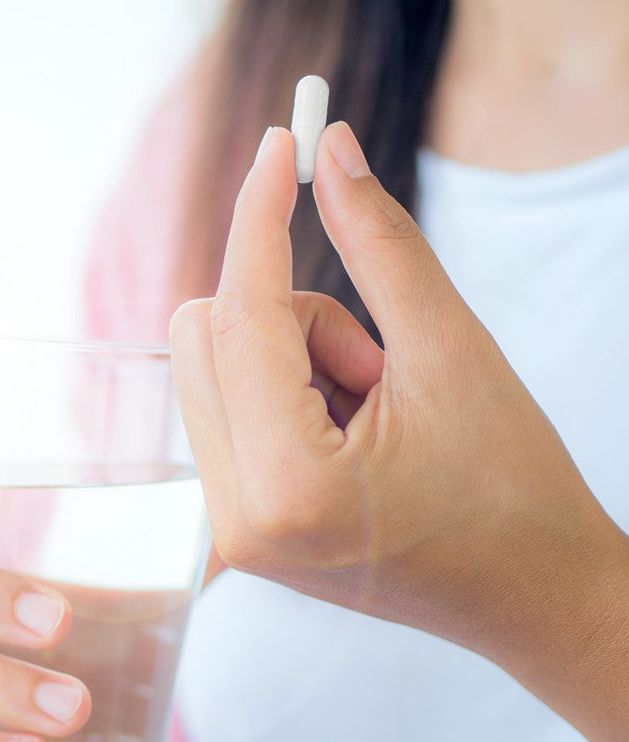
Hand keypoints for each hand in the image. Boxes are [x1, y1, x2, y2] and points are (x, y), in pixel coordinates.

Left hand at [169, 123, 628, 741]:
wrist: (535, 599)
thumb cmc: (515, 488)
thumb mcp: (452, 351)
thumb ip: (380, 245)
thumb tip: (331, 151)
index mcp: (288, 485)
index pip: (243, 315)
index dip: (261, 217)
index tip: (283, 141)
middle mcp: (235, 517)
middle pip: (205, 335)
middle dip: (293, 318)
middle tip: (377, 360)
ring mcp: (228, 530)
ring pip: (214, 367)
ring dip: (293, 356)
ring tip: (377, 409)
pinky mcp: (237, 526)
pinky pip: (227, 409)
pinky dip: (284, 390)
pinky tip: (354, 432)